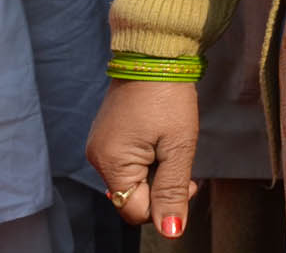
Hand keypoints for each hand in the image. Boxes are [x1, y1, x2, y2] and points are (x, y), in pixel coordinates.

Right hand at [87, 78, 199, 236]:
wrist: (154, 53)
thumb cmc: (168, 96)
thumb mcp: (178, 146)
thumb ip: (172, 191)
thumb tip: (170, 231)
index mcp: (112, 164)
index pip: (134, 211)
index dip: (163, 205)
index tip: (188, 182)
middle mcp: (97, 158)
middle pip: (130, 197)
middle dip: (160, 188)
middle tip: (181, 162)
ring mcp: (99, 146)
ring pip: (130, 181)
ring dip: (154, 173)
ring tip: (170, 145)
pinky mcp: (105, 136)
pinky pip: (125, 163)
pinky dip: (145, 160)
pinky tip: (158, 140)